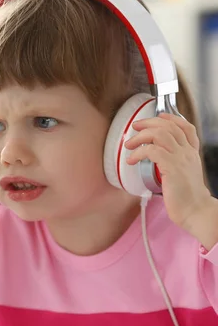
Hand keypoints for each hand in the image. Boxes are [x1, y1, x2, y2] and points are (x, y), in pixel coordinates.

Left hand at [124, 113, 212, 229]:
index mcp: (191, 153)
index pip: (186, 127)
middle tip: (135, 127)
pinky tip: (132, 160)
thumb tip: (156, 157)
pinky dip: (138, 152)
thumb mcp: (183, 173)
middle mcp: (187, 153)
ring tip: (129, 145)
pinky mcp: (172, 168)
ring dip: (140, 137)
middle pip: (169, 126)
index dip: (171, 118)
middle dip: (149, 123)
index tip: (158, 116)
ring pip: (159, 134)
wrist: (195, 210)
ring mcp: (180, 159)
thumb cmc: (186, 197)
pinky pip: (152, 151)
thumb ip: (174, 162)